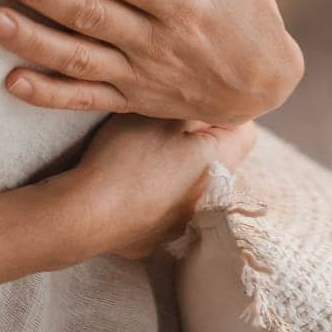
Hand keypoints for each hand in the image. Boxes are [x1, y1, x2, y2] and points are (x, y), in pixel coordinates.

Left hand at [0, 0, 303, 127]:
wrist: (265, 87)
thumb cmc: (251, 14)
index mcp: (182, 4)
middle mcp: (156, 43)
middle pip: (89, 15)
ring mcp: (141, 76)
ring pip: (78, 60)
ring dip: (31, 41)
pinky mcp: (133, 101)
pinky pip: (85, 101)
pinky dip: (48, 95)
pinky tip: (11, 81)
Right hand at [50, 113, 257, 261]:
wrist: (86, 215)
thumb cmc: (127, 158)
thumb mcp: (160, 113)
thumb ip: (193, 103)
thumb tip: (212, 96)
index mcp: (220, 164)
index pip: (245, 130)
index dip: (223, 111)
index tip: (194, 103)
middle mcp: (211, 197)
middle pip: (217, 155)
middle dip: (197, 136)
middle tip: (164, 122)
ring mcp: (185, 221)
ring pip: (191, 180)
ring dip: (176, 164)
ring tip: (142, 152)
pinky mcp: (160, 236)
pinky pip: (166, 203)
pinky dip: (154, 190)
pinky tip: (129, 180)